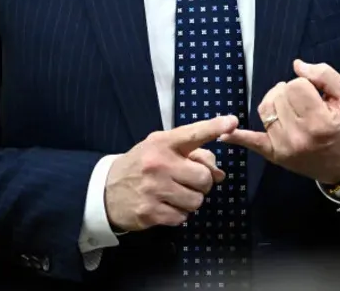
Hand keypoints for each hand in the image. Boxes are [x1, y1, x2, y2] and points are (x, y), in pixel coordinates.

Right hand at [104, 115, 235, 232]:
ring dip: (191, 200)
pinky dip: (178, 214)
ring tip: (176, 194)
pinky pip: (182, 217)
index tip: (233, 121)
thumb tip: (220, 174)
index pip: (193, 133)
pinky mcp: (150, 212)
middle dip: (202, 183)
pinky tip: (165, 205)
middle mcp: (158, 164)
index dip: (214, 127)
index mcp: (162, 143)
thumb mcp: (161, 150)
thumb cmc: (141, 165)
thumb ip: (192, 154)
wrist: (106, 190)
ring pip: (196, 200)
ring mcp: (154, 189)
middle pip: (203, 177)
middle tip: (189, 181)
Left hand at [220, 60, 339, 184]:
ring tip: (291, 106)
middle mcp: (298, 136)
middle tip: (306, 102)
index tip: (317, 95)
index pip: (296, 85)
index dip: (306, 84)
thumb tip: (297, 65)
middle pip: (279, 94)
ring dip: (275, 101)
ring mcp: (284, 147)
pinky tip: (225, 134)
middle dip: (291, 92)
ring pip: (265, 108)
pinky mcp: (274, 155)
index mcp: (319, 121)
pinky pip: (252, 141)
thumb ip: (325, 75)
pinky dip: (238, 137)